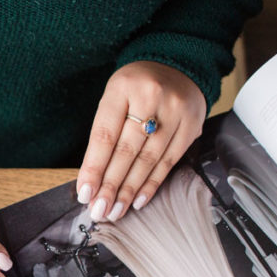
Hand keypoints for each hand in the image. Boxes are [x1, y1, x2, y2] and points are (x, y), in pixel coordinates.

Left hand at [76, 61, 205, 221]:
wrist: (177, 65)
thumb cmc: (136, 88)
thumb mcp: (114, 98)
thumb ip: (104, 135)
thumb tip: (92, 180)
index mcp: (122, 87)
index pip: (104, 135)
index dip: (94, 168)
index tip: (84, 193)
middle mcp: (150, 97)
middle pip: (126, 150)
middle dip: (110, 186)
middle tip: (98, 210)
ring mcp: (175, 110)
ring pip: (148, 160)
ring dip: (129, 190)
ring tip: (115, 211)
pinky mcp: (192, 125)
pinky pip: (169, 161)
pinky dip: (151, 184)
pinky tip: (138, 200)